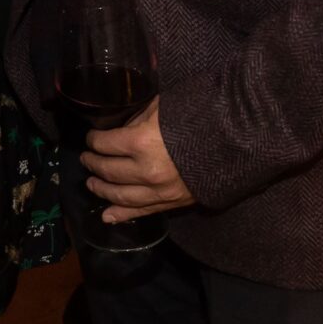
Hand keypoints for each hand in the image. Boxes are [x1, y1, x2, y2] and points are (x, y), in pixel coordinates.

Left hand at [80, 98, 193, 221]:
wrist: (236, 142)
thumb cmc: (198, 117)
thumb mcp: (163, 106)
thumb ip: (139, 118)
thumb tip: (124, 127)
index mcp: (141, 142)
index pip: (105, 144)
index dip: (94, 140)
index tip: (91, 138)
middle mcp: (145, 171)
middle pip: (109, 171)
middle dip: (93, 164)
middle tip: (86, 159)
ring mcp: (158, 191)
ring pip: (120, 195)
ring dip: (102, 190)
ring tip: (91, 184)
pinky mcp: (171, 203)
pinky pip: (141, 212)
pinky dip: (122, 215)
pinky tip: (107, 217)